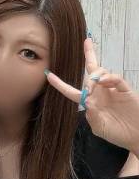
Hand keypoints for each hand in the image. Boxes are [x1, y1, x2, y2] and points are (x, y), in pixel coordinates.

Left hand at [45, 37, 138, 156]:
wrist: (138, 137)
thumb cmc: (119, 134)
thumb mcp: (100, 128)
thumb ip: (92, 116)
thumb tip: (88, 101)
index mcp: (91, 102)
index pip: (71, 91)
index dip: (59, 84)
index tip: (48, 74)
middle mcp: (101, 93)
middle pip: (91, 70)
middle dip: (89, 55)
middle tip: (87, 41)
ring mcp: (113, 90)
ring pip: (102, 72)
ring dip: (96, 75)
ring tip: (94, 85)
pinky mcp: (125, 90)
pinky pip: (116, 78)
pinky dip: (109, 78)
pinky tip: (105, 82)